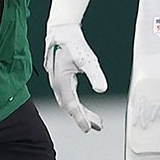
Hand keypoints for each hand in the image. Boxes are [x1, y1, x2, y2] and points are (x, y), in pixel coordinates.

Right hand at [44, 0, 107, 132]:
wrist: (61, 31)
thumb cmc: (72, 43)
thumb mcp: (87, 60)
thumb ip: (95, 75)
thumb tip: (102, 89)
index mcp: (62, 81)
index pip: (71, 106)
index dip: (80, 118)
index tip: (87, 128)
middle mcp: (57, 84)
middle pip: (70, 107)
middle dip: (83, 118)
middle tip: (96, 126)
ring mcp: (57, 82)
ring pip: (69, 103)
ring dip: (81, 112)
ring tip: (96, 120)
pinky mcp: (61, 79)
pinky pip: (68, 97)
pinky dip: (77, 104)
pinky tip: (85, 107)